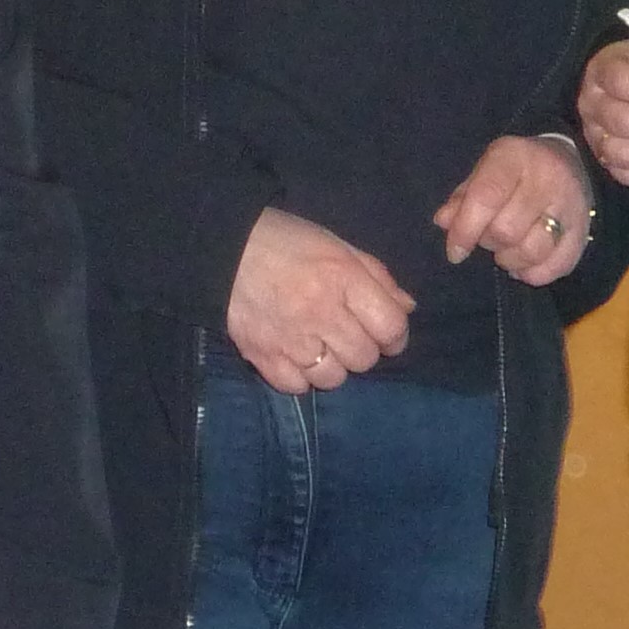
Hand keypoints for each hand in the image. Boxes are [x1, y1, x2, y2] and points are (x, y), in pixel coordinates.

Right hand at [226, 207, 412, 392]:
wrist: (221, 247)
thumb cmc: (285, 241)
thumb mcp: (337, 245)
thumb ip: (376, 276)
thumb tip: (407, 307)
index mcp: (343, 277)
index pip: (391, 327)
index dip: (395, 335)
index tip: (384, 332)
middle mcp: (321, 312)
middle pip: (365, 358)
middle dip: (362, 348)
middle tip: (346, 333)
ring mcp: (291, 339)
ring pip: (334, 378)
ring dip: (333, 365)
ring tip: (319, 345)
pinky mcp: (263, 356)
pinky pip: (298, 387)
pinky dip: (300, 376)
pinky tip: (295, 355)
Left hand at [435, 134, 593, 286]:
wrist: (567, 160)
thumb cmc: (514, 169)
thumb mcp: (484, 171)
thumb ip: (462, 197)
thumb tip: (443, 222)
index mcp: (514, 157)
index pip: (486, 198)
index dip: (465, 230)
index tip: (455, 252)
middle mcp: (547, 178)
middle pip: (507, 230)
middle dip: (489, 243)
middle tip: (488, 238)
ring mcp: (570, 205)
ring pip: (532, 251)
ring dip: (510, 260)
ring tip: (505, 251)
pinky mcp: (584, 231)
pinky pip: (557, 266)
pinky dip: (534, 274)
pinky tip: (524, 264)